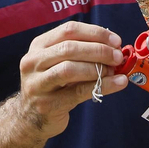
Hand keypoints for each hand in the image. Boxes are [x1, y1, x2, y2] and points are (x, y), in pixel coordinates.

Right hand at [14, 22, 126, 137]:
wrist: (30, 117)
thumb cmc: (53, 85)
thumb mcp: (59, 63)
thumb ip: (82, 53)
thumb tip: (115, 49)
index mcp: (39, 45)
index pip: (69, 30)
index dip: (95, 33)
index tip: (116, 41)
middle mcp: (34, 61)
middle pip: (69, 48)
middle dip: (99, 50)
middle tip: (118, 56)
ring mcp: (37, 84)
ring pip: (70, 69)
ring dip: (98, 68)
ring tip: (114, 70)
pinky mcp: (47, 105)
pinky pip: (78, 92)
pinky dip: (103, 86)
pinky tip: (118, 83)